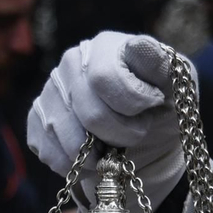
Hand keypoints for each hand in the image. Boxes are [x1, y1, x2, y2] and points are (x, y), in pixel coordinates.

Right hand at [27, 32, 196, 204]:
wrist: (144, 130)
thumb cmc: (161, 102)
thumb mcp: (175, 81)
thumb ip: (160, 64)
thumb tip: (140, 47)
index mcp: (104, 47)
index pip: (104, 79)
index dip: (133, 103)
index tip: (153, 105)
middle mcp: (72, 62)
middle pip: (89, 115)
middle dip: (121, 135)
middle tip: (137, 133)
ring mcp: (50, 90)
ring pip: (69, 140)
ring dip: (99, 156)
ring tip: (115, 147)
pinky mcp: (37, 119)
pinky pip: (51, 153)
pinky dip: (76, 165)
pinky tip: (92, 155)